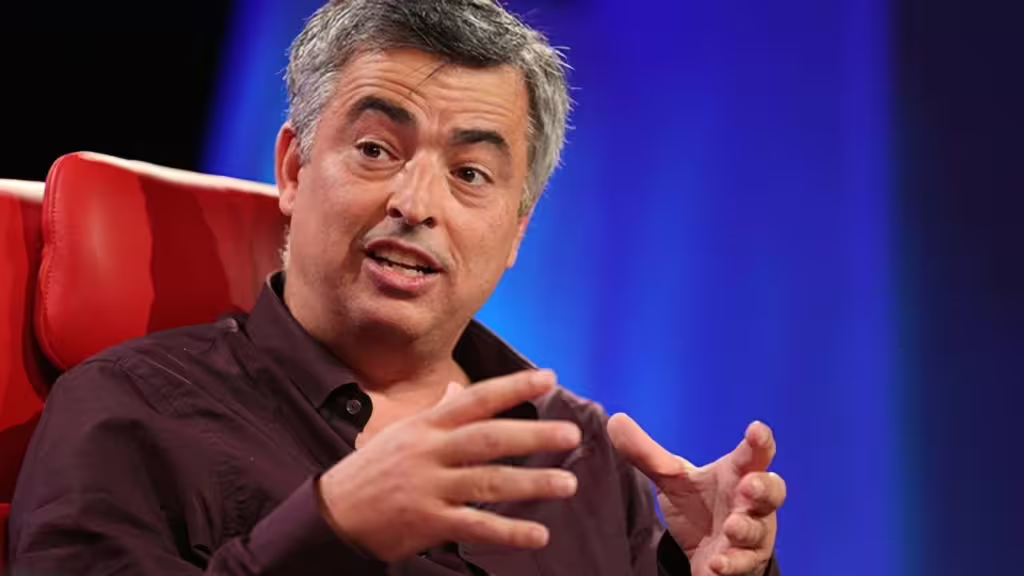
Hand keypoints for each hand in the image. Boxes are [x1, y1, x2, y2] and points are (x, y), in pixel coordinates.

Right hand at [317, 370, 581, 561]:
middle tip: (571, 433)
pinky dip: (509, 532)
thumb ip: (434, 414)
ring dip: (532, 484)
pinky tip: (538, 535)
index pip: (475, 399)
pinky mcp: (427, 523)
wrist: (331, 514)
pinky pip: (475, 527)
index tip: (549, 377)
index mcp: (425, 425)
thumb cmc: (372, 469)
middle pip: (488, 439)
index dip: (513, 387)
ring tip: (568, 483)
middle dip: (532, 435)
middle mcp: (429, 452)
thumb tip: (454, 388)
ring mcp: (428, 488)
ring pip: (488, 483)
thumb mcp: (400, 433)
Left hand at [608, 416, 785, 575]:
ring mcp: (750, 535)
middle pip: (771, 491)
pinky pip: (742, 565)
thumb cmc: (701, 505)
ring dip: (746, 528)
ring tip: (732, 527)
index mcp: (738, 473)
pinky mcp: (741, 563)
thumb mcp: (673, 480)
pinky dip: (731, 564)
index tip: (756, 429)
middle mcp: (751, 503)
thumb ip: (647, 454)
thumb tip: (615, 420)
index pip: (754, 454)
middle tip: (750, 485)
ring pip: (758, 531)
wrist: (709, 551)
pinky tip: (717, 564)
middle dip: (763, 488)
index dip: (759, 441)